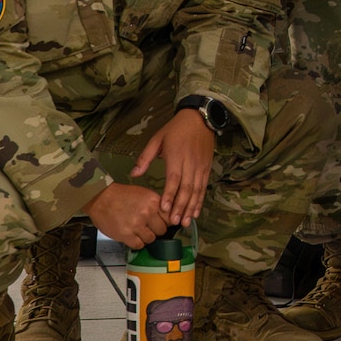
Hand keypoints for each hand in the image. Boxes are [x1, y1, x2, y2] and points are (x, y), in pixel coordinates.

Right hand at [87, 183, 169, 249]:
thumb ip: (157, 205)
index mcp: (153, 202)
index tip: (164, 224)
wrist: (101, 198)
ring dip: (146, 237)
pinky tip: (133, 237)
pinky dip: (137, 243)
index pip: (170, 217)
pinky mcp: (125, 234)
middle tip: (149, 227)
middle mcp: (147, 213)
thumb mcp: (144, 194)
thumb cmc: (121, 196)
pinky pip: (139, 245)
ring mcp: (136, 224)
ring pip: (151, 239)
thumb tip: (168, 216)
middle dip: (156, 230)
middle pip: (162, 230)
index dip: (167, 222)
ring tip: (139, 231)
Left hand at [133, 109, 216, 226]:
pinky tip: (196, 211)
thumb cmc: (175, 129)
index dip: (169, 195)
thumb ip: (145, 158)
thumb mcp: (157, 139)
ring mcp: (200, 166)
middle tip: (174, 222)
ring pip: (196, 190)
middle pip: (186, 188)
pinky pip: (204, 187)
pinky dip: (200, 200)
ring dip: (191, 207)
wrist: (199, 119)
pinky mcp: (207, 167)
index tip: (164, 209)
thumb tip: (133, 175)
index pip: (173, 179)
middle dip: (180, 206)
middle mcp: (190, 163)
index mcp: (176, 156)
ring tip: (185, 221)